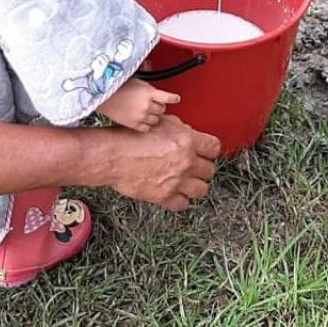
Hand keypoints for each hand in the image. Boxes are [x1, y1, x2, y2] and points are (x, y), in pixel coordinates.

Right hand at [97, 77, 179, 131]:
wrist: (102, 96)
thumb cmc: (116, 86)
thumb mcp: (135, 80)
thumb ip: (148, 85)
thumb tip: (155, 80)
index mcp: (149, 92)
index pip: (169, 97)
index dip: (173, 98)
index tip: (175, 98)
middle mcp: (147, 105)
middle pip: (162, 109)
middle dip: (159, 106)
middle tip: (154, 103)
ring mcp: (141, 116)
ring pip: (156, 120)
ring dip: (153, 116)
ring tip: (146, 111)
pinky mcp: (133, 125)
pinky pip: (146, 128)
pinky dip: (146, 125)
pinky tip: (142, 119)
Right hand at [102, 115, 219, 209]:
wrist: (113, 156)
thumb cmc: (130, 137)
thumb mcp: (159, 123)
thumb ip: (179, 128)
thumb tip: (187, 132)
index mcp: (187, 141)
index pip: (214, 148)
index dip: (210, 150)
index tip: (206, 152)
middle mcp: (186, 162)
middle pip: (210, 170)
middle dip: (202, 167)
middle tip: (194, 166)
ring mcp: (177, 181)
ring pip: (202, 190)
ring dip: (196, 185)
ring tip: (187, 181)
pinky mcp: (165, 196)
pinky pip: (183, 204)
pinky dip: (181, 199)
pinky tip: (175, 192)